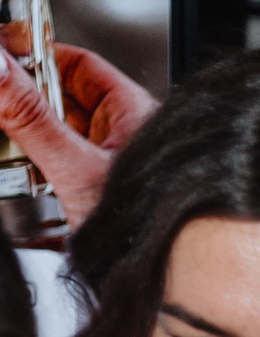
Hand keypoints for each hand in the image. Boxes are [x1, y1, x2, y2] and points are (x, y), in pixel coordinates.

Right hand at [0, 40, 157, 230]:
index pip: (81, 66)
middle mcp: (128, 140)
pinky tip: (22, 189)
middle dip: (29, 109)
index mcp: (133, 114)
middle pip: (66, 106)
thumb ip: (31, 120)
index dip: (41, 58)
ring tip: (9, 149)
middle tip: (3, 108)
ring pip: (64, 144)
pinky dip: (40, 183)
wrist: (167, 278)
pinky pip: (65, 181)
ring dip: (31, 148)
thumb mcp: (76, 167)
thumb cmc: (150, 228)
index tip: (8, 60)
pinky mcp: (105, 204)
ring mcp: (116, 172)